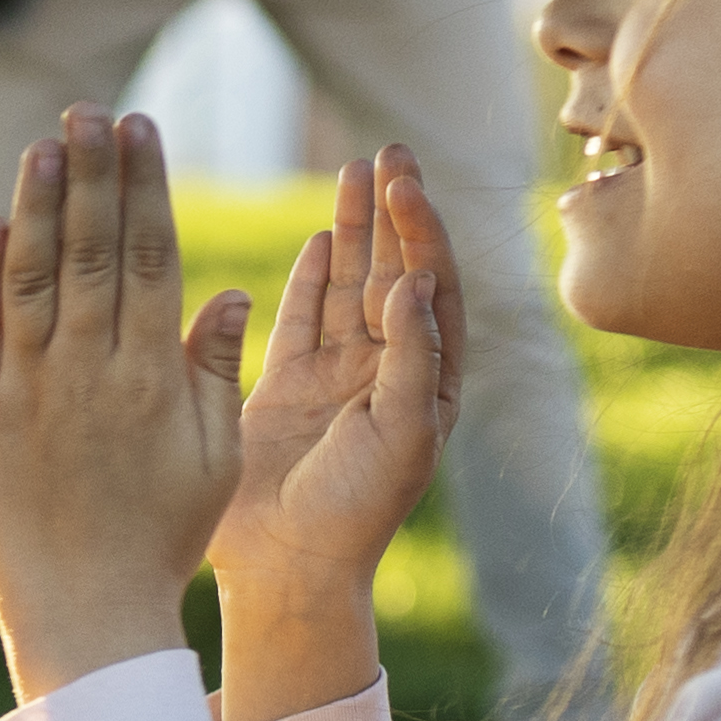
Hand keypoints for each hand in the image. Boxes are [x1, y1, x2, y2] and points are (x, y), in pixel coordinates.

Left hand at [0, 107, 252, 705]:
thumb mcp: (215, 456)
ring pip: (28, 277)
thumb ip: (219, 368)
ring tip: (43, 143)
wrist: (85, 614)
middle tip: (88, 109)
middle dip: (90, 172)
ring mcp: (25, 391)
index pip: (148, 255)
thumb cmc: (162, 537)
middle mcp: (88, 371)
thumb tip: (231, 289)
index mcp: (152, 374)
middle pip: (88, 250)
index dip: (144, 186)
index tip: (142, 126)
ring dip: (35, 205)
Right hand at [210, 146, 460, 718]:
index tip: (405, 184)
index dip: (423, 233)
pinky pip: (302, 319)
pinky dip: (310, 278)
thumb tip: (414, 278)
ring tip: (352, 169)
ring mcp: (336, 378)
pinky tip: (315, 237)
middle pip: (394, 272)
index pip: (435, 288)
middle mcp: (387, 373)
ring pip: (347, 285)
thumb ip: (412, 353)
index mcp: (430, 383)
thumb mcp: (404, 431)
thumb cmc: (357, 510)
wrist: (288, 568)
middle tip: (387, 152)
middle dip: (392, 213)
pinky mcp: (285, 388)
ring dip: (352, 230)